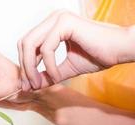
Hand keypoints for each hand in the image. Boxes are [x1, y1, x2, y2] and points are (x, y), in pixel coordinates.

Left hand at [18, 10, 134, 90]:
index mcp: (51, 26)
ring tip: (39, 83)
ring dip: (32, 67)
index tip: (28, 83)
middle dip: (25, 67)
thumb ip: (47, 74)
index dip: (24, 65)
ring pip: (30, 44)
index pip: (27, 44)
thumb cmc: (97, 55)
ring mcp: (58, 19)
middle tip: (30, 85)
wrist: (120, 50)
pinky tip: (57, 76)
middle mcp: (52, 19)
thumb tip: (31, 85)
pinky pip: (47, 48)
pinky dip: (49, 65)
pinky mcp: (65, 23)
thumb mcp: (65, 68)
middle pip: (24, 43)